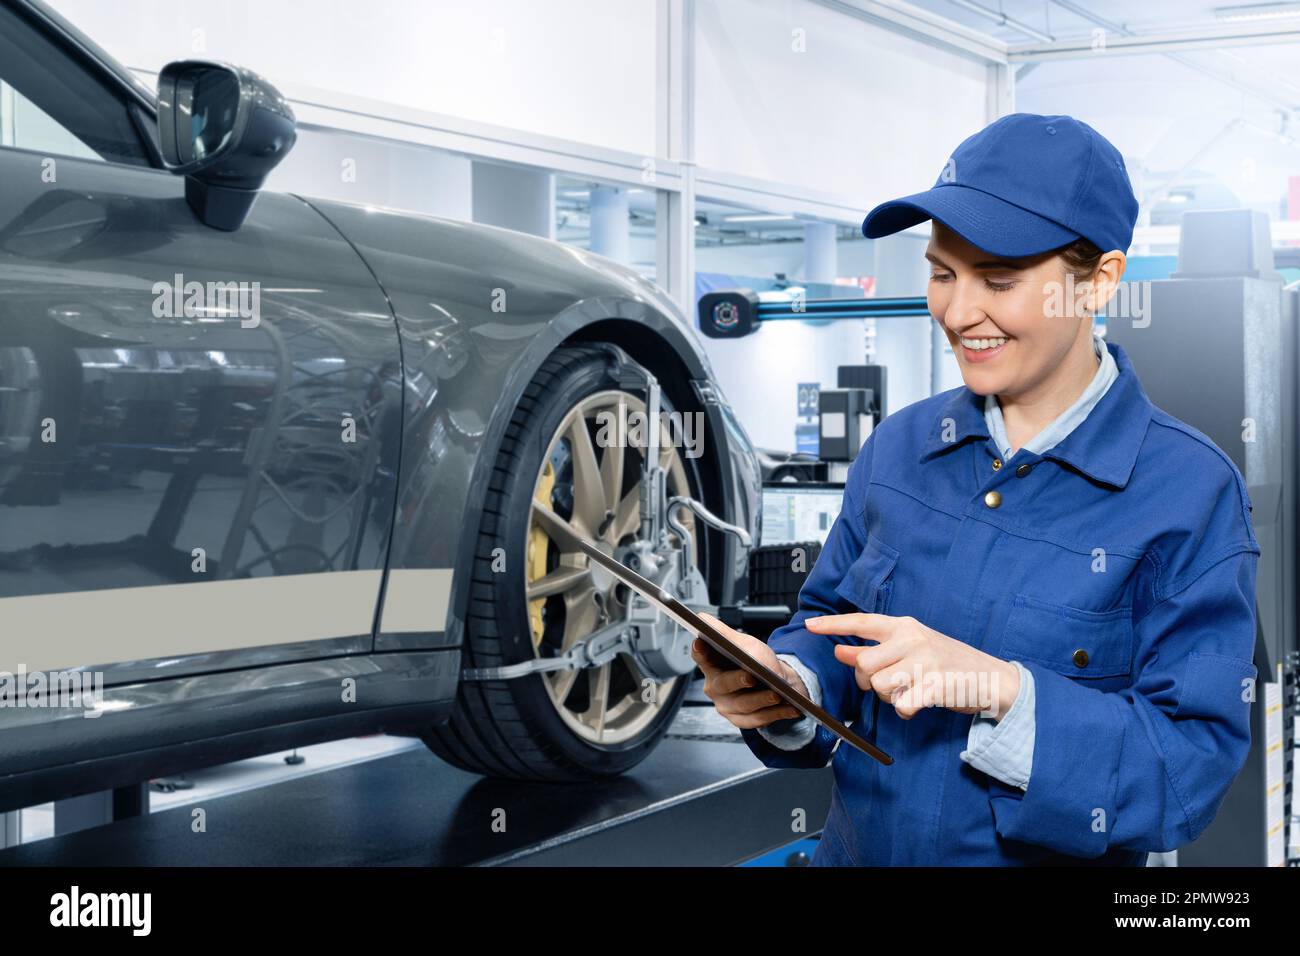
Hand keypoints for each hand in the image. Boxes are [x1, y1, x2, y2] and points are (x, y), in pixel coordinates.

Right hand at [690, 611, 808, 729]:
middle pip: (723, 684)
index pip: (700, 656)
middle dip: (737, 680)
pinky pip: (758, 719)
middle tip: (751, 677)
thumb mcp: (744, 643)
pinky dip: (776, 713)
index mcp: (711, 665)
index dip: (699, 650)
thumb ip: (724, 633)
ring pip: (744, 704)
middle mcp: (715, 687)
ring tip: (777, 694)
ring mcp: (727, 706)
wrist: (775, 682)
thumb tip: (702, 619)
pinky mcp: (742, 720)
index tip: (700, 642)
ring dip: (762, 700)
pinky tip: (790, 707)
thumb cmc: (756, 661)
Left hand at [807, 613, 1019, 720]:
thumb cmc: (945, 663)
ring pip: (879, 687)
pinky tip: (918, 703)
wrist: (989, 677)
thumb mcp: (910, 648)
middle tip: (887, 683)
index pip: (862, 622)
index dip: (834, 625)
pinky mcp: (936, 685)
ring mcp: (925, 661)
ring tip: (908, 691)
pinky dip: (906, 710)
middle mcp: (912, 639)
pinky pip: (902, 705)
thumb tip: (841, 651)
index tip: (810, 626)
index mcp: (905, 626)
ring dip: (889, 697)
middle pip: (864, 664)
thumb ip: (876, 649)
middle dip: (866, 681)